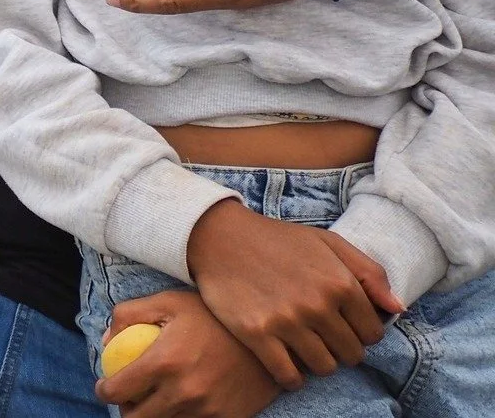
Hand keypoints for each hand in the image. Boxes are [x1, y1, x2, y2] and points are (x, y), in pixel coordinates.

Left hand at [98, 290, 282, 417]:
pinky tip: (181, 401)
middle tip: (129, 396)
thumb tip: (106, 341)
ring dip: (153, 414)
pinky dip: (182, 417)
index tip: (106, 385)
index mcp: (164, 362)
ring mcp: (206, 410)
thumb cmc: (213, 314)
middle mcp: (183, 392)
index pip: (116, 392)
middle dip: (126, 409)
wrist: (270, 334)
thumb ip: (128, 315)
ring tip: (155, 397)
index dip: (104, 391)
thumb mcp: (168, 301)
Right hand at [186, 200, 399, 388]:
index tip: (345, 327)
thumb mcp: (328, 243)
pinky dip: (292, 378)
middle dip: (342, 349)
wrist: (219, 237)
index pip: (373, 332)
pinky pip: (288, 376)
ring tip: (306, 348)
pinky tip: (287, 365)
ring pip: (324, 367)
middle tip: (324, 338)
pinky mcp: (257, 334)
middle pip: (351, 354)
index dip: (361, 333)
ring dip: (319, 363)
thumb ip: (369, 273)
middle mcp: (317, 304)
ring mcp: (287, 321)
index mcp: (340, 282)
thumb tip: (398, 308)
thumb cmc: (277, 240)